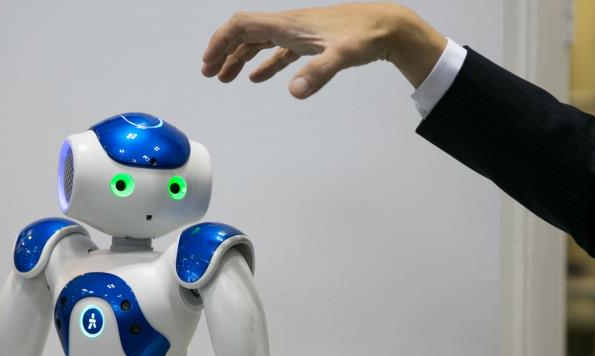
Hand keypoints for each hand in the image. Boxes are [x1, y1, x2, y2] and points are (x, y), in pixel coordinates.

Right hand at [201, 2, 446, 98]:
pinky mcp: (309, 43)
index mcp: (287, 24)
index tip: (208, 62)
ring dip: (239, 58)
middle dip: (224, 52)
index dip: (221, 42)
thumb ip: (317, 73)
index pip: (242, 26)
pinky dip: (264, 64)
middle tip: (209, 73)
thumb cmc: (365, 35)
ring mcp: (298, 34)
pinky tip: (257, 78)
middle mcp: (288, 25)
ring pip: (259, 43)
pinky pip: (277, 52)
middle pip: (245, 34)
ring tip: (225, 77)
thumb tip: (295, 92)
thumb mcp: (341, 55)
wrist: (386, 26)